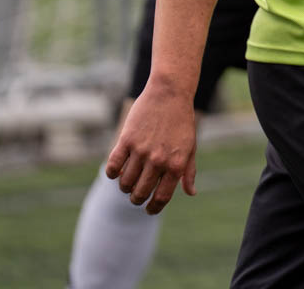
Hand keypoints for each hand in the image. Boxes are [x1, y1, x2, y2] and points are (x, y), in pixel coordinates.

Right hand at [105, 82, 197, 214]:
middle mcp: (158, 160)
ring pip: (125, 182)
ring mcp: (141, 150)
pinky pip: (113, 166)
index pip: (162, 198)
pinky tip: (117, 171)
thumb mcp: (190, 147)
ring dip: (125, 187)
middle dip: (136, 199)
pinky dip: (112, 173)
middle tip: (136, 196)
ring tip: (128, 183)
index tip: (149, 210)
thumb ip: (188, 172)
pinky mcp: (126, 139)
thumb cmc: (182, 122)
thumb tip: (191, 193)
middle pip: (140, 193)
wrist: (170, 93)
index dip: (153, 208)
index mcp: (176, 165)